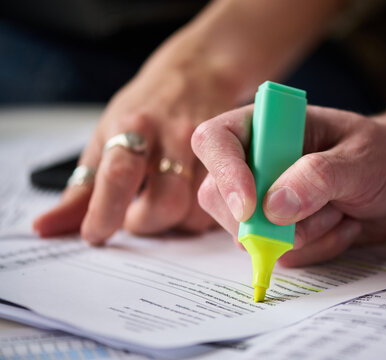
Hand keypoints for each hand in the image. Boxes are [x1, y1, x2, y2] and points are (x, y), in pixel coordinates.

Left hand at [33, 55, 238, 243]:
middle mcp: (174, 134)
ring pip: (197, 210)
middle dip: (147, 222)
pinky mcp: (235, 157)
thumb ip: (82, 188)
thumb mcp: (107, 135)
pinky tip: (190, 199)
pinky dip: (201, 215)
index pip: (118, 174)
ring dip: (175, 222)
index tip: (96, 234)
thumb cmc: (146, 109)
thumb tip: (48, 227)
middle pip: (164, 202)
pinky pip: (220, 205)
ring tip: (164, 205)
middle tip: (136, 216)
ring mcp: (210, 145)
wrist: (198, 74)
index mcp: (133, 126)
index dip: (106, 212)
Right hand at [192, 105, 385, 266]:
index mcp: (268, 126)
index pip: (216, 140)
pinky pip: (279, 255)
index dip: (224, 173)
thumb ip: (318, 177)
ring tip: (343, 210)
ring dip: (305, 235)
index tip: (251, 207)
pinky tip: (344, 224)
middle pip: (218, 197)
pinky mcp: (281, 230)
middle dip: (265, 220)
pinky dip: (318, 249)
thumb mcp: (361, 159)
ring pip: (249, 235)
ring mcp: (266, 200)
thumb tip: (271, 208)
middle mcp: (258, 162)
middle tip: (324, 210)